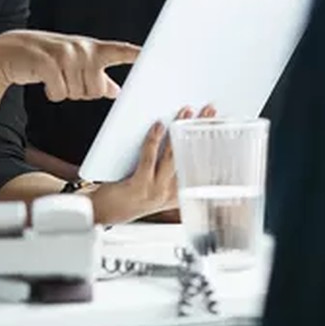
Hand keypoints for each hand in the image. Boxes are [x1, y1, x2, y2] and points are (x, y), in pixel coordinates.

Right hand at [0, 29, 140, 101]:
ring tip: (55, 76)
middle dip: (82, 91)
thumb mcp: (75, 63)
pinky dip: (52, 93)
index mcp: (92, 48)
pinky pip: (59, 93)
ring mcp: (65, 54)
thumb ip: (98, 76)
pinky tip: (45, 81)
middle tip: (67, 78)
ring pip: (77, 94)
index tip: (151, 56)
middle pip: (96, 90)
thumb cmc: (47, 57)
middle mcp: (82, 49)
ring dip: (65, 91)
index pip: (119, 51)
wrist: (10, 50)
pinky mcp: (48, 63)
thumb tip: (117, 91)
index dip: (135, 55)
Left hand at [88, 104, 216, 224]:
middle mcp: (170, 193)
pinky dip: (154, 139)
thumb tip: (177, 132)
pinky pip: (149, 158)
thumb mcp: (155, 186)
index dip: (214, 145)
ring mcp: (155, 191)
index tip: (222, 127)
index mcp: (179, 193)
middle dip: (202, 131)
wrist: (102, 213)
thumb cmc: (127, 195)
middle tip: (209, 112)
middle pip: (192, 157)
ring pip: (173, 156)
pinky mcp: (139, 186)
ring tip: (185, 113)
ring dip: (179, 131)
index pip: (202, 167)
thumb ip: (168, 168)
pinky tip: (158, 126)